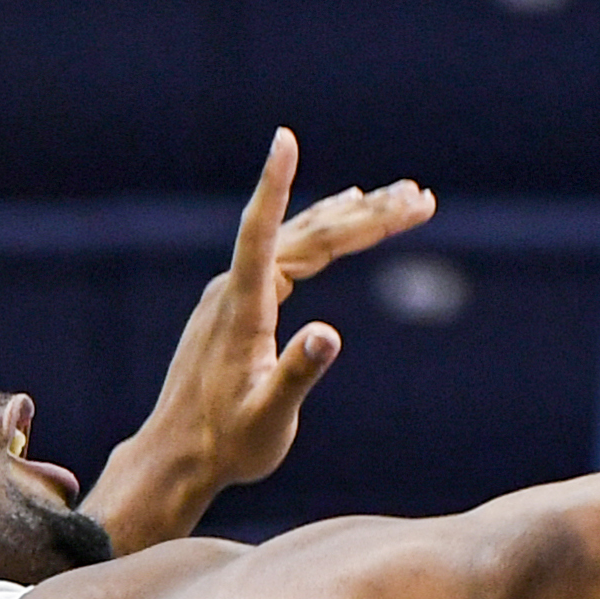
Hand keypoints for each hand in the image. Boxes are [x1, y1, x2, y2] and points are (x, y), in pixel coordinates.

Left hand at [85, 131, 438, 546]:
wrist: (177, 460)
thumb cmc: (225, 444)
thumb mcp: (267, 419)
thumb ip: (296, 374)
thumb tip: (329, 334)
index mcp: (242, 306)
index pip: (260, 230)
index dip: (275, 183)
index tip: (284, 138)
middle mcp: (235, 288)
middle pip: (306, 232)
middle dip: (368, 214)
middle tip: (422, 199)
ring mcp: (236, 293)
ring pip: (301, 238)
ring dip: (353, 218)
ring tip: (406, 198)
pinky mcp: (240, 302)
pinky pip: (289, 251)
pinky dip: (326, 233)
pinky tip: (345, 215)